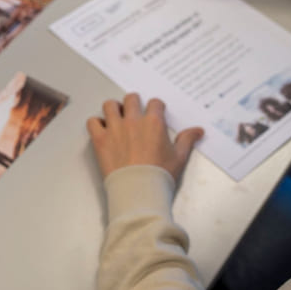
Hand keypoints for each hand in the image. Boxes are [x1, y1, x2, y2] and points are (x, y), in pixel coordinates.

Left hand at [86, 94, 202, 180]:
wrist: (139, 190)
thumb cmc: (159, 175)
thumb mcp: (179, 157)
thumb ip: (187, 140)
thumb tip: (198, 130)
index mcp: (153, 123)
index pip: (154, 103)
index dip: (156, 107)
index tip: (155, 112)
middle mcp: (133, 121)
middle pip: (130, 99)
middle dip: (133, 103)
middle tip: (133, 111)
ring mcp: (114, 128)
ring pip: (109, 105)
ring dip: (113, 109)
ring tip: (116, 117)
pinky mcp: (100, 139)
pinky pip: (93, 122)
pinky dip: (96, 123)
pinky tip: (102, 129)